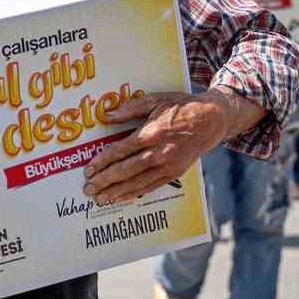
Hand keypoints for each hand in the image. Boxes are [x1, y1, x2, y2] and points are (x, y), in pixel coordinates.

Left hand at [81, 91, 249, 205]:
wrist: (211, 120)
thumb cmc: (181, 107)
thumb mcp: (156, 99)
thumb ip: (130, 108)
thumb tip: (108, 116)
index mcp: (152, 133)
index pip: (121, 150)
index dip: (103, 161)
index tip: (89, 169)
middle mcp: (159, 153)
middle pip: (126, 170)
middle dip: (105, 181)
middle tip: (88, 188)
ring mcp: (168, 166)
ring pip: (137, 183)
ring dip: (116, 192)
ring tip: (100, 198)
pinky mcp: (174, 173)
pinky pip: (150, 186)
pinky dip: (134, 193)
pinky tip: (121, 197)